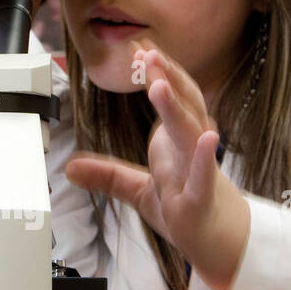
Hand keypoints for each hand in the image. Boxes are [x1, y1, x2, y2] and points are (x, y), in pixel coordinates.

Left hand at [65, 44, 251, 289]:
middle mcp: (190, 147)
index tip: (139, 48)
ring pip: (189, 132)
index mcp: (176, 140)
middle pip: (182, 104)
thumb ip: (108, 175)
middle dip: (166, 76)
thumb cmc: (186, 207)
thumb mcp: (139, 190)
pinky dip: (204, 157)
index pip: (171, 96)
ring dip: (175, 107)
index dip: (157, 72)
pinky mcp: (201, 197)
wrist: (219, 241)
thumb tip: (71, 167)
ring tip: (159, 84)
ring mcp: (198, 170)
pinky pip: (204, 175)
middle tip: (146, 53)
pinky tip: (207, 138)